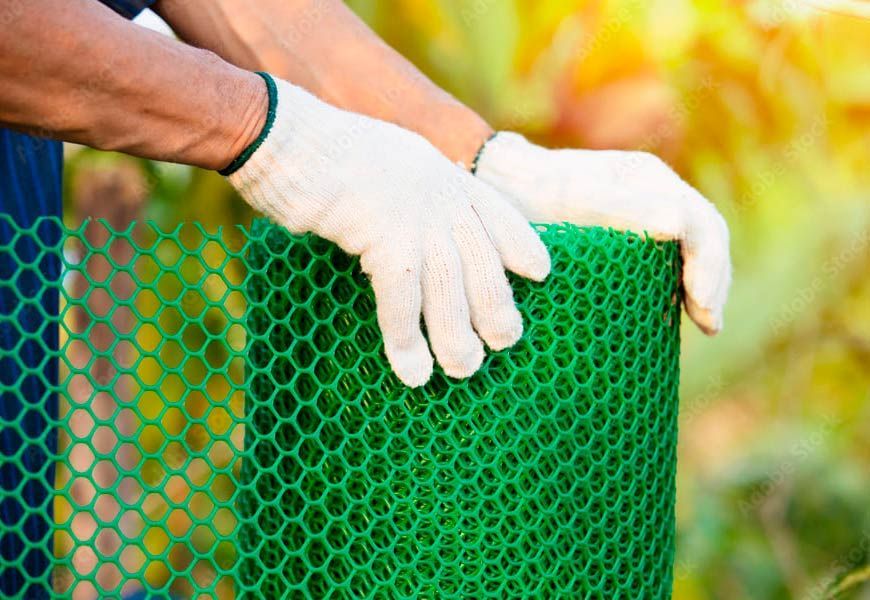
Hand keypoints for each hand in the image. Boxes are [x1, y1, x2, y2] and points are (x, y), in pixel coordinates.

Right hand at [227, 76, 549, 386]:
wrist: (281, 132)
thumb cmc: (317, 152)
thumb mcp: (380, 163)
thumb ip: (406, 191)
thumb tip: (405, 230)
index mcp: (440, 173)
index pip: (495, 211)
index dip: (520, 244)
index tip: (540, 271)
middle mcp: (438, 192)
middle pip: (482, 260)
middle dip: (497, 306)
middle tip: (504, 342)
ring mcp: (414, 214)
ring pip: (450, 288)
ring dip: (457, 337)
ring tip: (464, 370)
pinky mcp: (383, 236)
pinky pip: (402, 300)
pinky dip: (407, 340)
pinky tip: (412, 372)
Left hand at [474, 132, 730, 334]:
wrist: (500, 186)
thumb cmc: (532, 192)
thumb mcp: (574, 198)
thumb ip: (623, 209)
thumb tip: (678, 227)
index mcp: (648, 179)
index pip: (701, 224)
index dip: (710, 266)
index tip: (701, 305)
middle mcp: (655, 192)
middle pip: (707, 238)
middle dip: (713, 281)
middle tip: (708, 324)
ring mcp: (645, 213)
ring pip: (693, 250)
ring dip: (703, 286)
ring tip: (703, 323)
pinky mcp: (629, 236)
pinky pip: (669, 259)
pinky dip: (680, 285)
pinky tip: (676, 313)